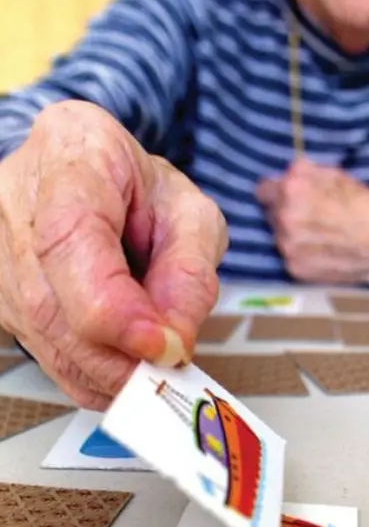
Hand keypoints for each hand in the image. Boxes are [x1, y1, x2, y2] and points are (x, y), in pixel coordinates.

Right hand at [0, 101, 228, 408]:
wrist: (99, 176)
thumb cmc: (145, 190)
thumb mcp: (192, 215)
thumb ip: (190, 274)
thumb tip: (171, 342)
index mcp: (73, 152)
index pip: (70, 237)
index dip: (112, 306)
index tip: (159, 345)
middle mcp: (14, 196)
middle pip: (49, 299)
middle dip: (114, 356)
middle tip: (168, 374)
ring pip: (39, 331)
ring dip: (102, 369)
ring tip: (153, 372)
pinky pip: (36, 344)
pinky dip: (85, 369)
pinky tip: (120, 370)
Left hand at [255, 159, 368, 284]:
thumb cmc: (367, 206)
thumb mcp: (339, 176)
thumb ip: (308, 172)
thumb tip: (292, 172)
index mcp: (293, 190)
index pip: (264, 188)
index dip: (279, 190)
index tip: (291, 194)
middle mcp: (284, 218)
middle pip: (270, 212)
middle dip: (286, 211)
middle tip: (311, 215)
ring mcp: (288, 246)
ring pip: (279, 235)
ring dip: (292, 233)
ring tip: (318, 235)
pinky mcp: (295, 268)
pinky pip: (289, 255)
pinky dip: (301, 252)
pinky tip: (322, 250)